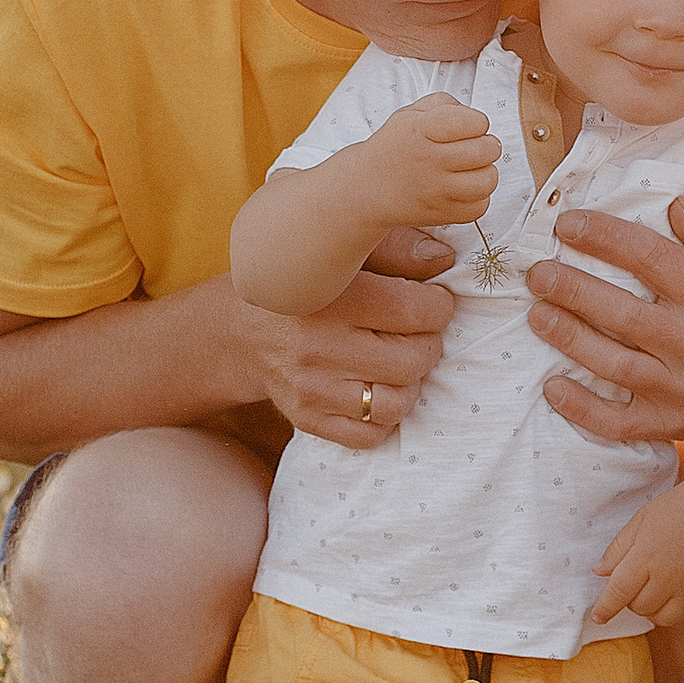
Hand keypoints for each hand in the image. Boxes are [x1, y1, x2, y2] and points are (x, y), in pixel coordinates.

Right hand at [236, 265, 455, 448]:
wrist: (237, 329)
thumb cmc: (301, 284)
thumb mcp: (338, 251)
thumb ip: (396, 247)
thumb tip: (446, 259)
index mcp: (329, 297)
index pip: (416, 312)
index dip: (438, 306)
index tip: (431, 300)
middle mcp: (315, 346)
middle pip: (413, 361)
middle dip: (428, 344)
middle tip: (415, 331)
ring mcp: (309, 388)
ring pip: (397, 404)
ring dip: (410, 383)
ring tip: (397, 360)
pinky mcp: (305, 418)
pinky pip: (370, 435)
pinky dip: (384, 416)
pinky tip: (375, 386)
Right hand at [369, 93, 501, 229]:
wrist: (367, 186)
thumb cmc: (396, 146)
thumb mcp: (411, 112)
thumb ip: (444, 103)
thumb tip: (473, 116)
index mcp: (422, 129)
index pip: (473, 122)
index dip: (479, 121)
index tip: (471, 126)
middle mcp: (429, 160)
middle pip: (486, 151)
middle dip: (488, 145)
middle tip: (477, 146)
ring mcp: (435, 190)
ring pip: (486, 181)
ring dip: (487, 172)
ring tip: (474, 169)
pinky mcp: (440, 213)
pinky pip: (479, 208)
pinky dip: (478, 198)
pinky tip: (464, 188)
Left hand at [526, 199, 683, 446]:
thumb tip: (677, 206)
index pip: (650, 258)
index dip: (604, 237)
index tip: (566, 223)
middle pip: (623, 313)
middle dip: (573, 290)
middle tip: (537, 273)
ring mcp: (680, 388)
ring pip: (614, 365)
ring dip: (569, 339)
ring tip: (536, 314)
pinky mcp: (667, 423)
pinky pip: (618, 423)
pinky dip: (582, 408)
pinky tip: (551, 386)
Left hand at [592, 480, 683, 630]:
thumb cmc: (682, 507)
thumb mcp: (643, 518)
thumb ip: (619, 547)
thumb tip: (599, 572)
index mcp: (646, 556)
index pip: (618, 592)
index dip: (605, 608)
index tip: (598, 616)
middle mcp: (668, 577)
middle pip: (640, 608)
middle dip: (632, 601)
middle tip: (638, 583)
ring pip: (664, 619)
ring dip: (655, 610)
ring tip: (658, 591)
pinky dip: (681, 610)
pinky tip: (681, 593)